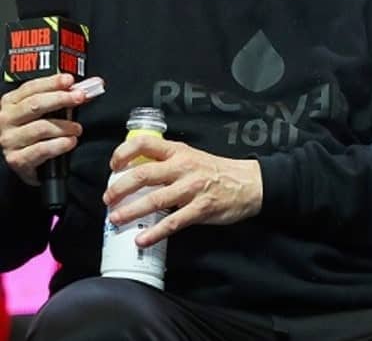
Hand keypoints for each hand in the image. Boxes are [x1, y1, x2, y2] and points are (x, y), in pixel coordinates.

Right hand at [0, 74, 88, 185]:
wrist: (26, 162)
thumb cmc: (38, 133)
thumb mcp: (48, 111)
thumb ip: (67, 97)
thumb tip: (92, 86)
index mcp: (11, 103)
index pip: (31, 88)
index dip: (52, 83)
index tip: (70, 80)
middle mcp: (6, 119)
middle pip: (35, 105)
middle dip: (61, 99)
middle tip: (80, 97)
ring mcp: (9, 140)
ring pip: (41, 127)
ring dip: (65, 126)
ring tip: (77, 129)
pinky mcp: (16, 159)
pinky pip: (41, 150)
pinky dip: (60, 145)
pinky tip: (70, 142)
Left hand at [103, 137, 262, 246]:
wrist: (251, 183)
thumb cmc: (218, 171)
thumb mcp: (193, 157)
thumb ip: (168, 161)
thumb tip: (136, 171)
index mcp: (179, 152)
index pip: (145, 143)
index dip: (123, 153)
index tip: (113, 166)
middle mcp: (183, 167)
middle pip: (143, 174)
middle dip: (119, 188)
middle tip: (108, 199)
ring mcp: (192, 189)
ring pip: (154, 199)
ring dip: (130, 211)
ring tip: (115, 219)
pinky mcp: (201, 209)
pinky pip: (173, 222)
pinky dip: (154, 233)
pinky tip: (141, 240)